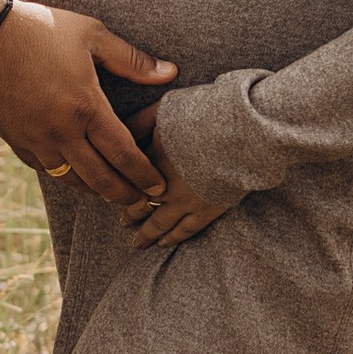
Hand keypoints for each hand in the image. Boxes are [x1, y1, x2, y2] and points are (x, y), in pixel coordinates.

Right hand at [0, 0, 173, 204]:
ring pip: (73, 181)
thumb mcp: (90, 35)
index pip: (124, 155)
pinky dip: (68, 178)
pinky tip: (78, 176)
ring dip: (98, 192)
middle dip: (127, 195)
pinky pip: (47, 170)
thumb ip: (131, 60)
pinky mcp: (16, 141)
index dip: (146, 175)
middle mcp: (61, 132)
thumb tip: (170, 72)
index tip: (160, 186)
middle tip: (144, 201)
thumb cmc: (37, 28)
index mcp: (85, 107)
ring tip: (115, 194)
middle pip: (102, 180)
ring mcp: (36, 140)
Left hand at [122, 105, 241, 249]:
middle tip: (123, 222)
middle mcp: (165, 185)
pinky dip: (173, 238)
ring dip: (147, 234)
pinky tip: (164, 243)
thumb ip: (139, 123)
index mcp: (153, 161)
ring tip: (137, 242)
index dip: (119, 189)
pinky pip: (186, 230)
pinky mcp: (208, 209)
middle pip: (141, 205)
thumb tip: (120, 133)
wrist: (241, 133)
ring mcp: (186, 201)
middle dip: (130, 215)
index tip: (111, 195)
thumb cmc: (204, 115)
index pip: (129, 181)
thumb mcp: (163, 110)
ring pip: (160, 224)